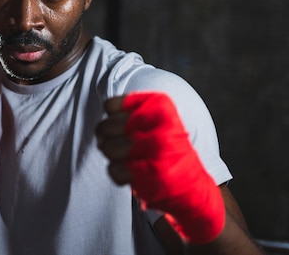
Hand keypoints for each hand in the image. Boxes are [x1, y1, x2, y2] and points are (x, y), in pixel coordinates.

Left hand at [97, 91, 224, 243]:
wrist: (190, 184)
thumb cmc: (163, 147)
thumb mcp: (151, 119)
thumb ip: (121, 116)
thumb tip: (99, 134)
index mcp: (160, 105)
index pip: (110, 106)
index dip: (110, 119)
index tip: (124, 128)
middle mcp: (161, 124)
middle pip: (106, 127)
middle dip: (107, 138)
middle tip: (124, 146)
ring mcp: (157, 149)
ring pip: (108, 148)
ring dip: (113, 157)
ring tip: (131, 158)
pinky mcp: (151, 173)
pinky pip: (113, 169)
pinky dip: (119, 174)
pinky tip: (135, 172)